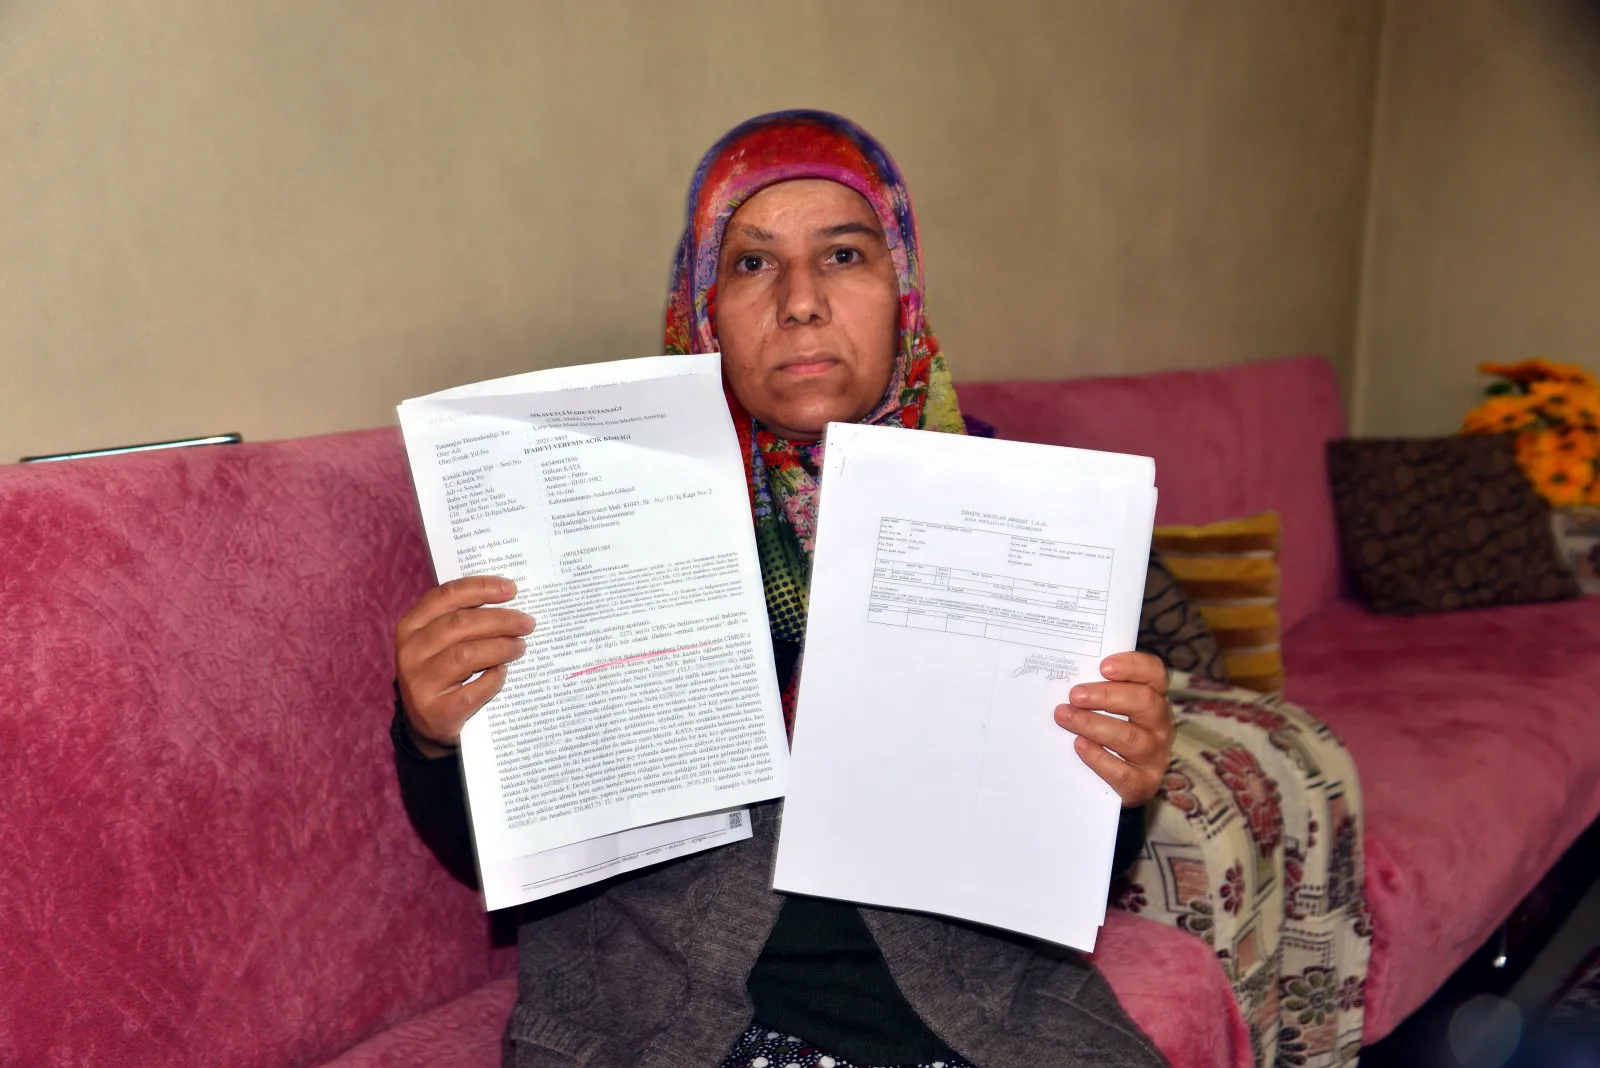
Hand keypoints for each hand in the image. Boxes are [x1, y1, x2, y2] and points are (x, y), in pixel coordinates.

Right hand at [395, 576, 534, 756]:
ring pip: (466, 655)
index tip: (511, 589)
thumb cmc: (442, 672)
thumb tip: (509, 604)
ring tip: (520, 646)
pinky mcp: (436, 712)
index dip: (481, 588)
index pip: (446, 596)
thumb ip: (464, 620)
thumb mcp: (441, 642)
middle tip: (527, 623)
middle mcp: (411, 652)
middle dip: (500, 620)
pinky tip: (504, 673)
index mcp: (411, 626)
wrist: (426, 724)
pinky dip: (493, 679)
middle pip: (460, 624)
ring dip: (500, 647)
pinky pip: (472, 690)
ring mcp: (420, 683)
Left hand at [1053, 651, 1173, 806]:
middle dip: (1106, 696)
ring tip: (1066, 717)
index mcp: (1154, 697)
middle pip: (1144, 702)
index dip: (1132, 666)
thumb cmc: (1107, 731)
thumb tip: (1064, 676)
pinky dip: (1098, 757)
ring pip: (1130, 737)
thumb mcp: (1106, 707)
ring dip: (1094, 725)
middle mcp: (1160, 725)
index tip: (1103, 667)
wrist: (1114, 783)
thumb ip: (1095, 690)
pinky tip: (1079, 746)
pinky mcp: (1143, 783)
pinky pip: (1123, 772)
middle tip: (1074, 695)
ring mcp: (1155, 755)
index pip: (1154, 673)